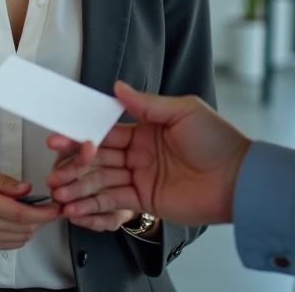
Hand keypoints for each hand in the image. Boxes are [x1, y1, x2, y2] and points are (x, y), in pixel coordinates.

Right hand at [0, 162, 59, 250]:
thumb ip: (3, 181)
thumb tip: (26, 189)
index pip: (20, 214)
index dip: (43, 213)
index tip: (56, 208)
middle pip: (23, 228)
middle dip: (41, 219)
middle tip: (48, 206)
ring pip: (19, 238)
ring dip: (32, 227)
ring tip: (32, 211)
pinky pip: (9, 244)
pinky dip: (20, 234)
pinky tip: (19, 220)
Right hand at [46, 82, 251, 226]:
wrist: (239, 180)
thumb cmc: (219, 141)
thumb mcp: (183, 111)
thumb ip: (147, 103)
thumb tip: (118, 87)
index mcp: (146, 129)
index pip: (105, 130)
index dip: (82, 134)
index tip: (61, 135)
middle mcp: (140, 153)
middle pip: (97, 158)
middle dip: (74, 164)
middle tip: (54, 168)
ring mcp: (141, 177)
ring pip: (100, 181)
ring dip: (78, 186)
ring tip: (59, 191)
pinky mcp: (145, 200)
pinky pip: (113, 201)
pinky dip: (93, 205)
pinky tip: (75, 207)